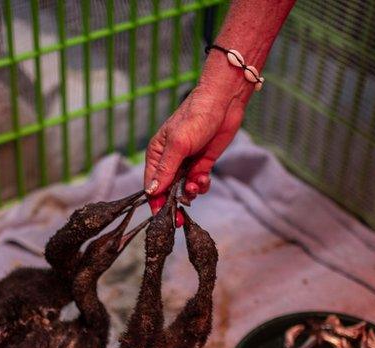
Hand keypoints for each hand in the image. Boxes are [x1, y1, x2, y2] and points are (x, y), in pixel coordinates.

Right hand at [144, 71, 249, 213]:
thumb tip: (151, 191)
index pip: (152, 184)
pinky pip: (198, 182)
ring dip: (190, 192)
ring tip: (197, 184)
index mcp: (157, 154)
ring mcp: (187, 162)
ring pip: (184, 188)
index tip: (163, 216)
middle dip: (174, 202)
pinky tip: (204, 179)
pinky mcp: (202, 163)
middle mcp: (170, 160)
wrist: (224, 103)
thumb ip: (165, 170)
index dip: (156, 201)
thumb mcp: (178, 144)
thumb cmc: (196, 117)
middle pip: (168, 189)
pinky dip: (201, 185)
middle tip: (180, 218)